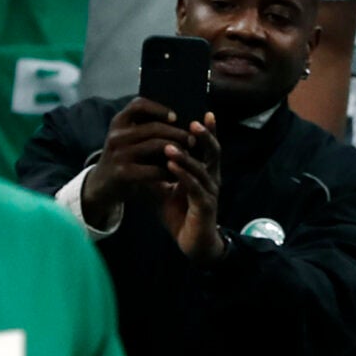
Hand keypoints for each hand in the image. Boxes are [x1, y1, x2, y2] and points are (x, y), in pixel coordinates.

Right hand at [82, 97, 192, 226]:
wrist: (102, 185)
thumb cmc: (124, 157)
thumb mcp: (127, 138)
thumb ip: (145, 126)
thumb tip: (178, 118)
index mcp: (119, 122)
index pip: (138, 105)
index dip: (159, 108)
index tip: (175, 117)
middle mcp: (117, 135)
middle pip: (154, 127)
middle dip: (177, 133)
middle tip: (192, 140)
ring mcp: (119, 154)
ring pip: (157, 146)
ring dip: (178, 151)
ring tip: (189, 156)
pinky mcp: (123, 173)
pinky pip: (154, 169)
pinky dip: (170, 171)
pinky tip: (177, 174)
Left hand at [160, 118, 226, 264]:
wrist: (192, 244)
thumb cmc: (182, 214)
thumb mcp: (166, 189)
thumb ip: (159, 172)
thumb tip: (141, 155)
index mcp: (205, 172)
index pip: (208, 147)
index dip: (208, 130)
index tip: (204, 111)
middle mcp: (212, 179)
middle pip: (213, 152)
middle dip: (205, 136)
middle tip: (193, 122)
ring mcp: (210, 192)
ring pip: (201, 169)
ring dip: (185, 156)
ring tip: (170, 146)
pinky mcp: (205, 206)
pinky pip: (195, 188)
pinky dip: (183, 176)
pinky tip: (171, 167)